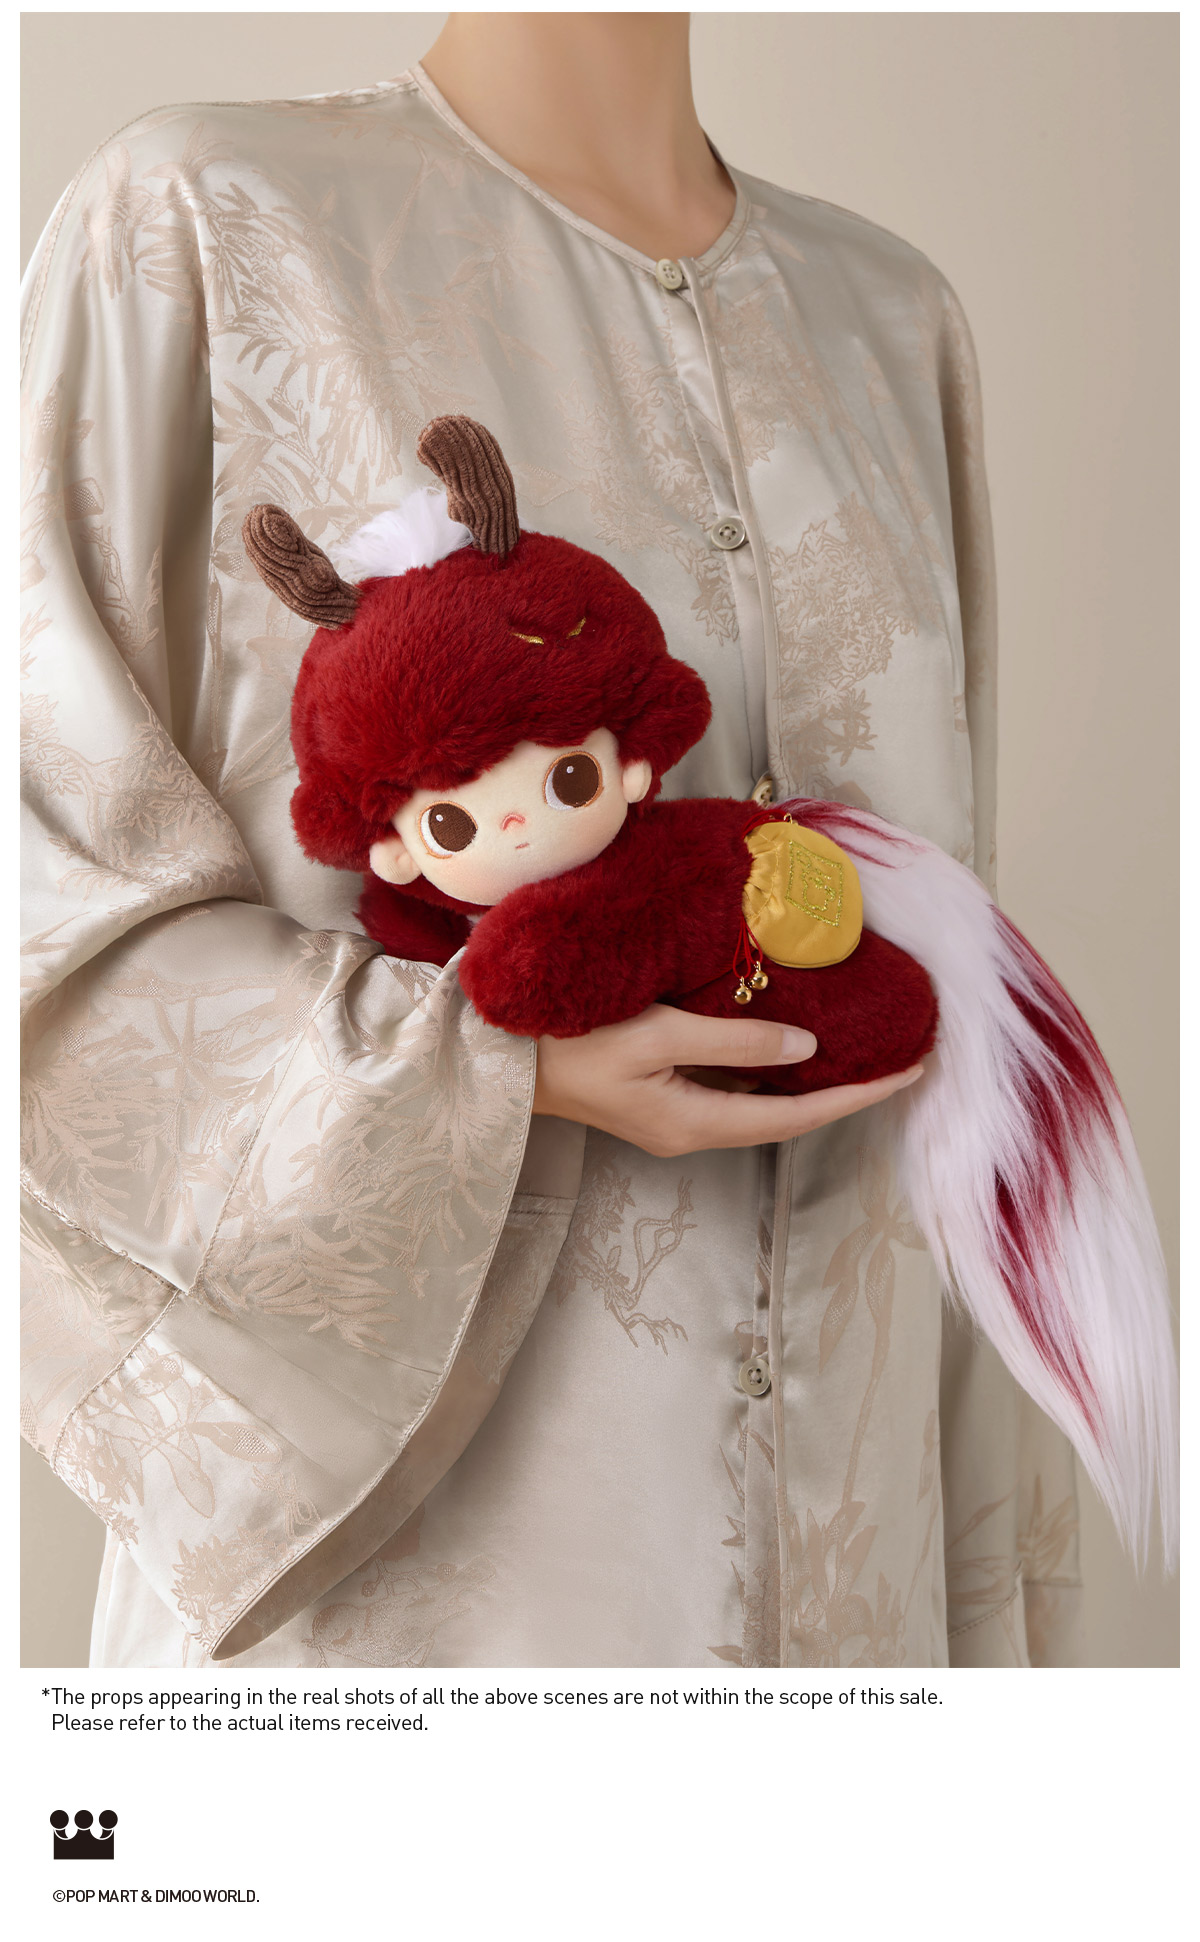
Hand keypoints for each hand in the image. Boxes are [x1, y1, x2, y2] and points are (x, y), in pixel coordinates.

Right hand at [532, 1004, 923, 1156]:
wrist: (500, 1062)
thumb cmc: (570, 1043)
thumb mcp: (659, 1034)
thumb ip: (736, 1041)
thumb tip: (807, 1045)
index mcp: (696, 1124)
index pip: (799, 1115)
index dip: (858, 1096)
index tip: (909, 1072)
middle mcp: (692, 1132)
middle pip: (786, 1119)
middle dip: (844, 1093)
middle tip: (896, 1060)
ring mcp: (674, 1120)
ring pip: (760, 1106)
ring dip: (808, 1085)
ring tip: (856, 1053)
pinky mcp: (658, 1101)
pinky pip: (730, 1091)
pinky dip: (768, 1073)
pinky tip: (785, 1046)